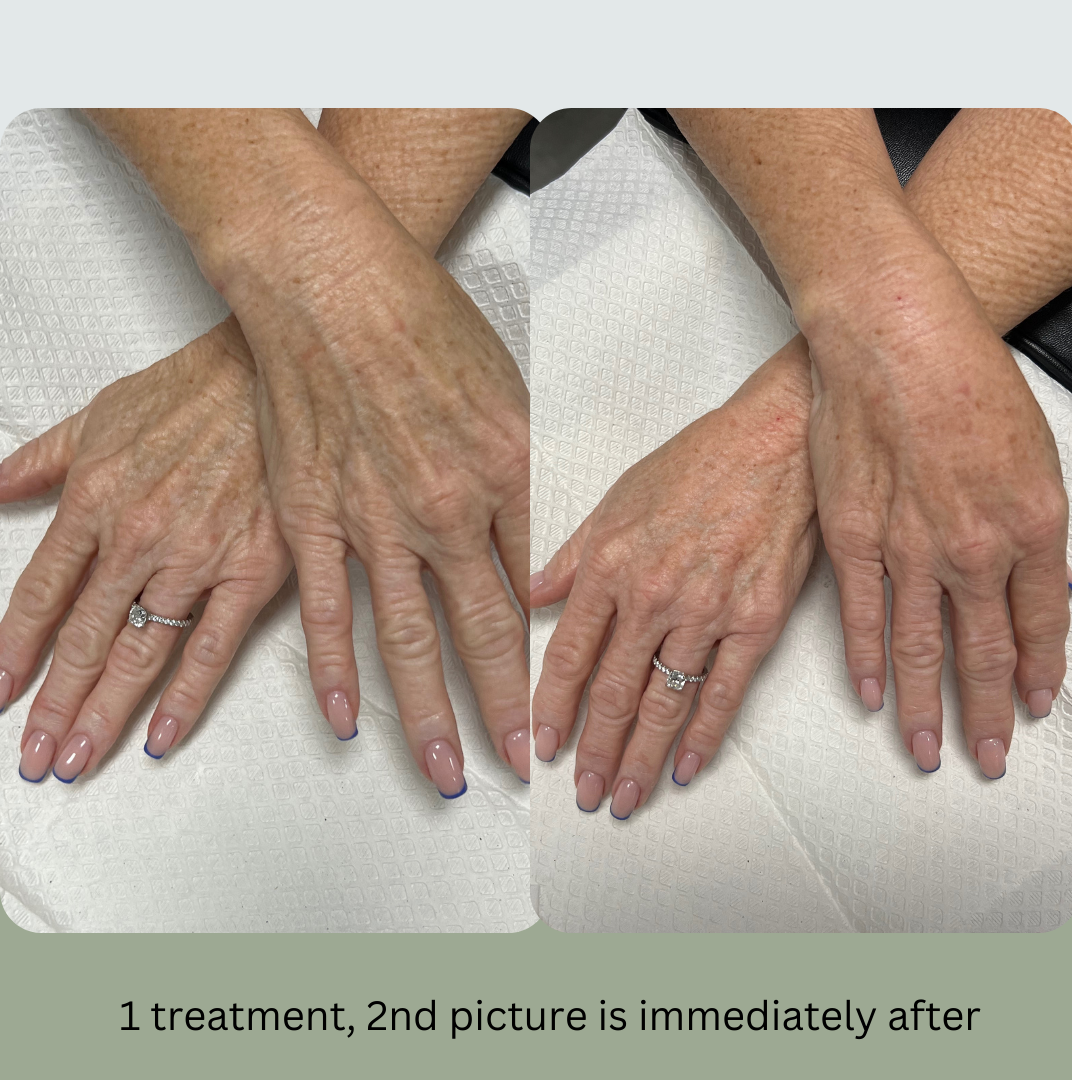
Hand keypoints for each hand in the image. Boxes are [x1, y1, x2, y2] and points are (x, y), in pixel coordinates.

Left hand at [1, 317, 291, 782]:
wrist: (273, 374)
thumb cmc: (198, 391)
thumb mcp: (100, 416)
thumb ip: (39, 460)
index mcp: (96, 500)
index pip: (41, 594)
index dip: (14, 649)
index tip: (0, 689)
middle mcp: (139, 538)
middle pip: (83, 640)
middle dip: (53, 706)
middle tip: (36, 753)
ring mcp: (196, 559)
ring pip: (138, 654)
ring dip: (102, 714)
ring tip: (77, 758)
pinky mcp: (252, 571)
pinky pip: (212, 647)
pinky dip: (184, 698)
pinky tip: (160, 734)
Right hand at [234, 208, 530, 792]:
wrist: (333, 285)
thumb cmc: (424, 324)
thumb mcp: (507, 393)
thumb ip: (523, 477)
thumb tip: (537, 543)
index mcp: (505, 476)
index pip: (537, 590)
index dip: (553, 655)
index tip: (565, 698)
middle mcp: (446, 509)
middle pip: (484, 632)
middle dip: (508, 709)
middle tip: (523, 765)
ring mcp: (375, 518)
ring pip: (409, 638)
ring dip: (430, 714)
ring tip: (447, 770)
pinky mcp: (313, 514)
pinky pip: (327, 606)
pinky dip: (334, 667)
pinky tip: (347, 715)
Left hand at [531, 339, 816, 817]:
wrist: (776, 442)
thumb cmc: (700, 462)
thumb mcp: (617, 498)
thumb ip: (571, 555)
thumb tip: (532, 595)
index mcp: (610, 565)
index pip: (569, 655)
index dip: (553, 708)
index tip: (544, 743)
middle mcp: (653, 595)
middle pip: (613, 692)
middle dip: (593, 751)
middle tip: (582, 792)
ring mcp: (707, 611)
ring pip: (664, 703)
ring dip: (641, 758)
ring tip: (624, 797)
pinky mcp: (757, 620)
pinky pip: (724, 692)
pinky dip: (704, 738)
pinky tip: (686, 768)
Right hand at [804, 246, 1069, 778]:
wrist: (898, 342)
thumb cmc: (964, 379)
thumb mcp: (1033, 452)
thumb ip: (1031, 525)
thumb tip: (1037, 574)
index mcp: (1030, 525)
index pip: (1042, 624)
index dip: (1038, 672)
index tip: (1031, 704)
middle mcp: (974, 549)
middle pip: (984, 652)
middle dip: (988, 714)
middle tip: (988, 756)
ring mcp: (910, 548)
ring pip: (924, 647)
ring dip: (927, 706)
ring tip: (926, 747)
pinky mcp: (854, 537)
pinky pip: (864, 614)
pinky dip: (869, 659)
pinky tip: (874, 691)